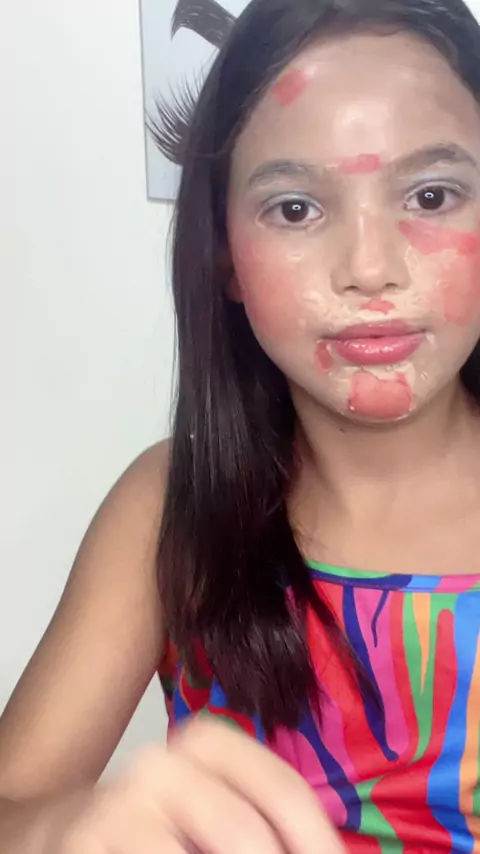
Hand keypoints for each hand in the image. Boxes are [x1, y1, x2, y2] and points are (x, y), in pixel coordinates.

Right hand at [58, 719, 344, 852]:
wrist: (57, 830)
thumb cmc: (153, 828)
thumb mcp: (209, 812)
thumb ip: (259, 822)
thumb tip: (330, 850)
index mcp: (207, 744)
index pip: (283, 792)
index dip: (315, 840)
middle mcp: (167, 761)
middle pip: (246, 834)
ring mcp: (125, 799)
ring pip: (212, 847)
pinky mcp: (90, 834)